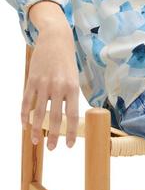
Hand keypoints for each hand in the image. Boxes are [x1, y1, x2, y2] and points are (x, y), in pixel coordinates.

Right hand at [22, 27, 79, 150]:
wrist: (56, 40)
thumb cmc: (67, 62)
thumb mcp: (74, 78)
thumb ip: (70, 97)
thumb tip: (67, 117)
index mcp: (72, 88)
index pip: (73, 115)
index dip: (70, 132)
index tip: (68, 146)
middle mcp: (58, 87)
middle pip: (55, 117)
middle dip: (53, 136)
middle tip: (52, 149)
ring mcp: (43, 84)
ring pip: (38, 113)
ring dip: (36, 129)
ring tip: (36, 141)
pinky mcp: (31, 81)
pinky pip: (26, 102)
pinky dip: (24, 116)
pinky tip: (24, 126)